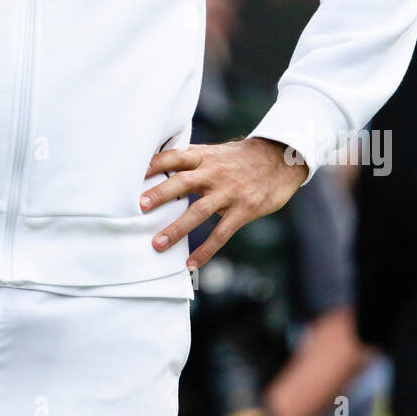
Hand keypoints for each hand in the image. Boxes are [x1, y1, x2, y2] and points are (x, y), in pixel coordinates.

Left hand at [139, 137, 307, 269]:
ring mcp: (230, 192)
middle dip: (160, 194)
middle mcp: (215, 172)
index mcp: (205, 157)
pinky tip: (191, 263)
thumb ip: (193, 160)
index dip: (155, 164)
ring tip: (157, 244)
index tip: (134, 175)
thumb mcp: (217, 152)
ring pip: (199, 210)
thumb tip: (162, 165)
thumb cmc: (242, 159)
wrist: (281, 159)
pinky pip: (222, 233)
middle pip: (183, 181)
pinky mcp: (244, 209)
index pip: (175, 156)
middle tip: (139, 207)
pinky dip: (206, 250)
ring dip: (176, 228)